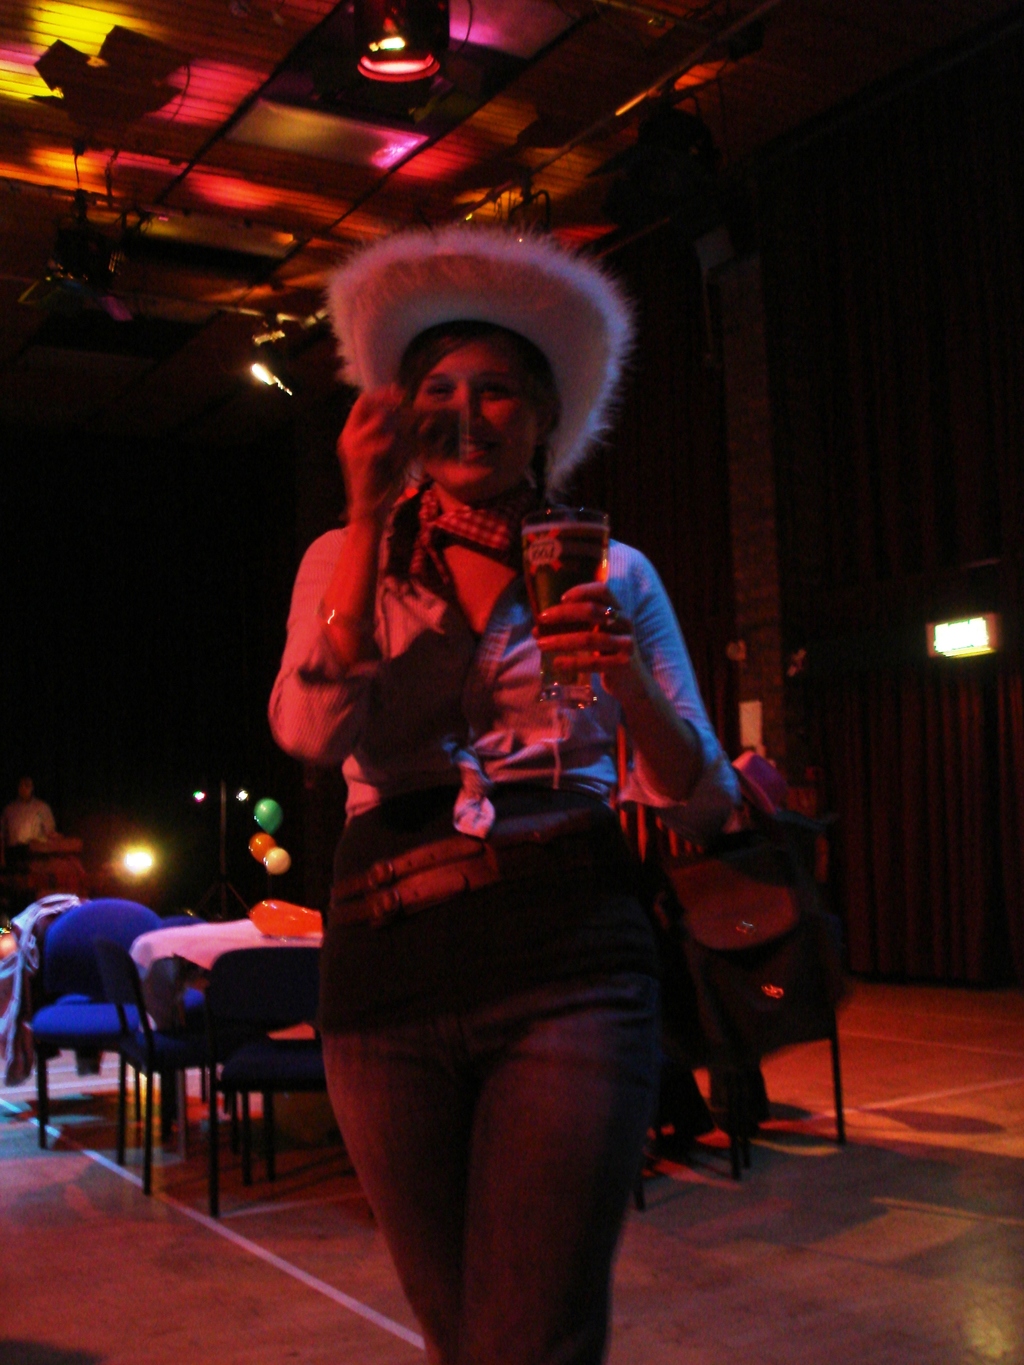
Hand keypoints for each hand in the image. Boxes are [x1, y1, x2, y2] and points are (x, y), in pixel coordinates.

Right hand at [338, 384, 415, 522]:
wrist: (370, 510)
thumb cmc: (382, 483)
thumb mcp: (390, 453)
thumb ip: (394, 432)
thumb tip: (411, 413)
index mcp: (352, 434)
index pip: (363, 402)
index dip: (383, 394)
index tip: (400, 393)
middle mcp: (348, 437)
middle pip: (368, 404)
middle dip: (389, 404)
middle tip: (406, 407)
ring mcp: (353, 447)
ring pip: (380, 421)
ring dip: (397, 429)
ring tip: (404, 446)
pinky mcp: (362, 458)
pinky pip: (386, 440)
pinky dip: (399, 447)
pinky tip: (402, 458)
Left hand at [533, 582, 638, 698]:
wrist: (633, 683)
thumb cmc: (609, 654)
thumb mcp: (599, 635)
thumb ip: (576, 627)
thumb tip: (538, 628)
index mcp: (618, 611)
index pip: (603, 591)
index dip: (582, 591)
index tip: (561, 598)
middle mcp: (624, 623)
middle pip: (592, 611)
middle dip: (563, 614)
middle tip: (541, 620)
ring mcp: (625, 644)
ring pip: (590, 638)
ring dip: (562, 640)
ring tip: (541, 644)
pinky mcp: (622, 664)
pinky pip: (594, 662)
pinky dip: (573, 662)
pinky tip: (557, 663)